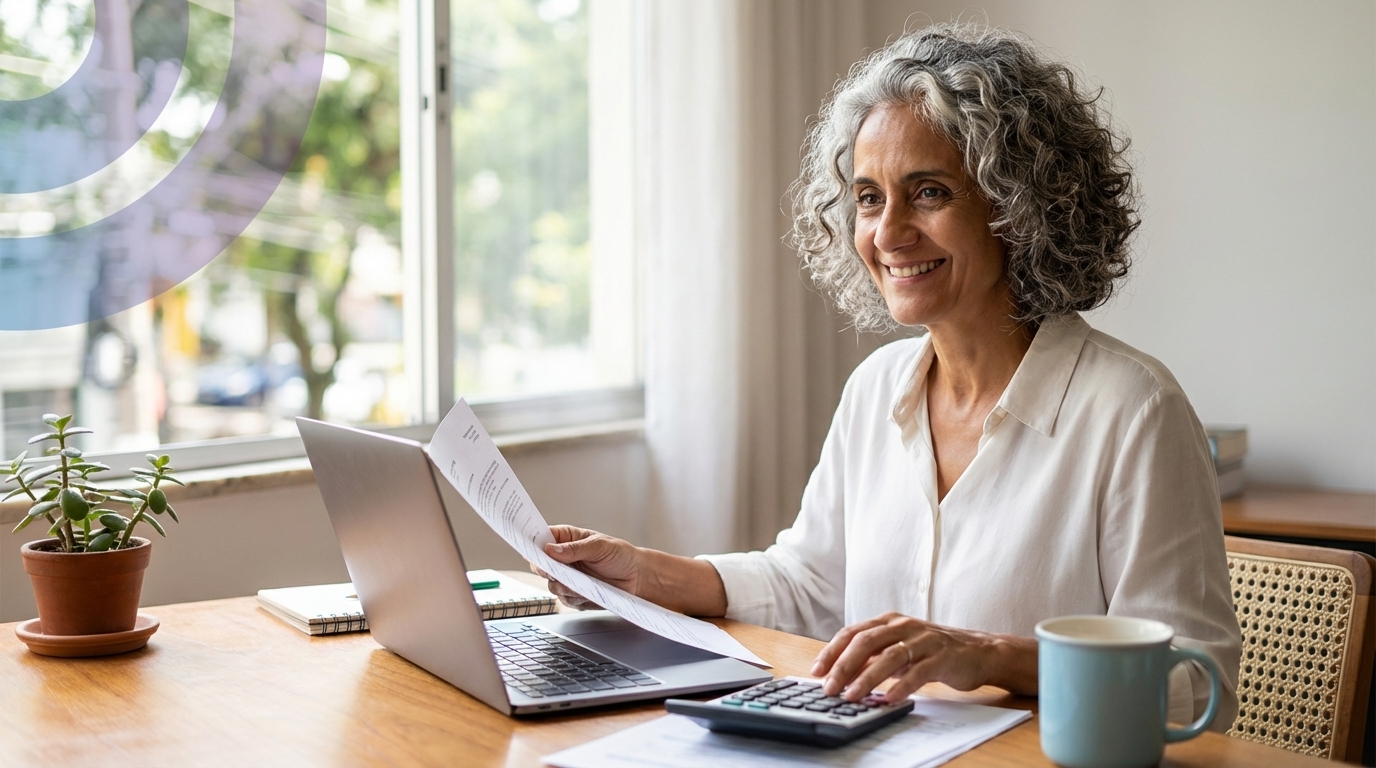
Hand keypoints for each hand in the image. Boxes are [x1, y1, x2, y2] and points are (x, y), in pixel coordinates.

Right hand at [531, 524, 728, 616]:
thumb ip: (575, 549)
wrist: (638, 579)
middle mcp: (563, 559)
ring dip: (563, 586)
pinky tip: (588, 593)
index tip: (528, 547)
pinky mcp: (575, 595)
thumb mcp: (600, 546)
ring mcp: (568, 578)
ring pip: (551, 585)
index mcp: (566, 539)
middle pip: (540, 565)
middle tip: (555, 570)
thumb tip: (550, 549)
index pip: (541, 539)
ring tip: (582, 583)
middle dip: (546, 570)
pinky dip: (575, 598)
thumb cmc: (622, 555)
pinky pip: (565, 600)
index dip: (531, 542)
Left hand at [810, 612, 1036, 702]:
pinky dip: (901, 686)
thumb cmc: (933, 651)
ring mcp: (923, 640)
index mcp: (889, 621)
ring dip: (867, 678)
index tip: (817, 671)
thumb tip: (840, 674)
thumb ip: (872, 656)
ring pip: (889, 657)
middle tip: (830, 688)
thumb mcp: (899, 648)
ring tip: (853, 696)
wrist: (978, 651)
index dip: (832, 651)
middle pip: (866, 642)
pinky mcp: (941, 657)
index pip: (852, 632)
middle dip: (843, 666)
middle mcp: (904, 626)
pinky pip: (918, 672)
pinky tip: (888, 699)